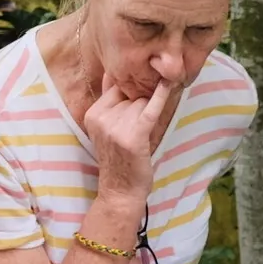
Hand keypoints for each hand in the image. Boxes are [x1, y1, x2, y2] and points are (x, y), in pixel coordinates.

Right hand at [83, 76, 173, 203]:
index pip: (116, 86)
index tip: (140, 96)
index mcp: (92, 114)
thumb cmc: (118, 159)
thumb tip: (114, 72)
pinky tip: (169, 83)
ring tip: (142, 134)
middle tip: (139, 126)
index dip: (131, 91)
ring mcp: (116, 127)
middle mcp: (101, 118)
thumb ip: (109, 101)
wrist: (120, 191)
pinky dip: (161, 96)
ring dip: (148, 113)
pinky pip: (150, 109)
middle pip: (131, 93)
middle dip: (140, 104)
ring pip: (142, 102)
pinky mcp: (134, 136)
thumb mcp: (106, 128)